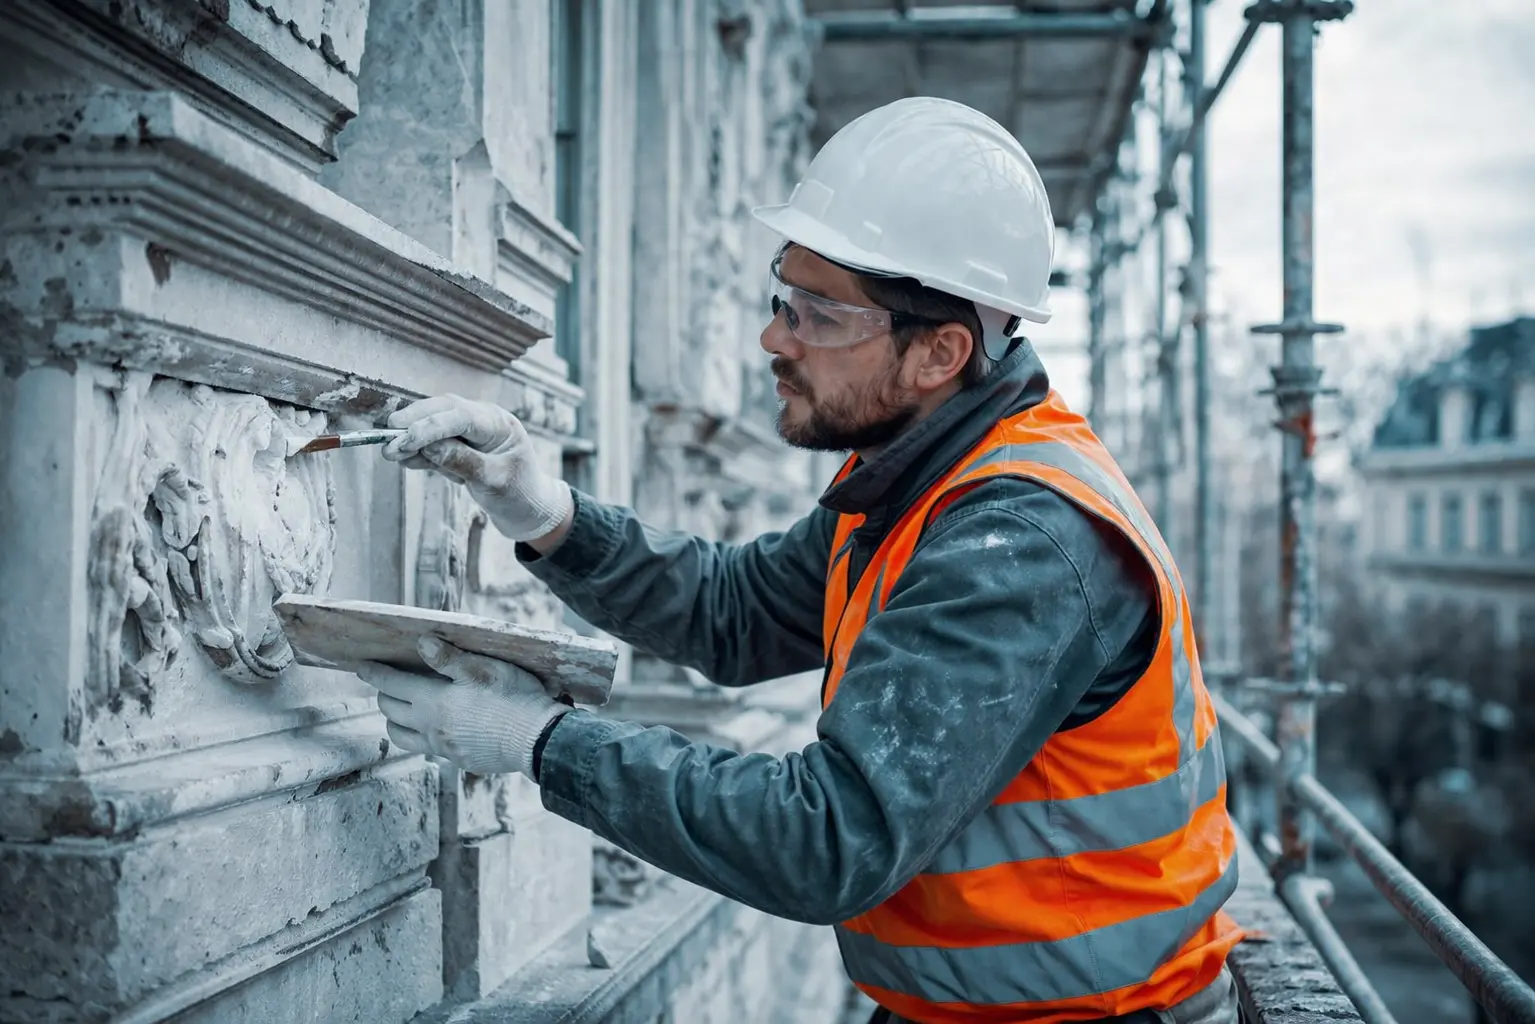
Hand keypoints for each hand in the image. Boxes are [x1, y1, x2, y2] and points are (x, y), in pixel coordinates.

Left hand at [357, 636, 566, 777]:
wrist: (536, 739)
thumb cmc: (512, 698)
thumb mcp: (482, 669)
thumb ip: (448, 658)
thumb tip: (420, 643)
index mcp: (432, 701)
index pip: (391, 684)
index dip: (373, 673)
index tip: (359, 666)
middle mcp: (429, 727)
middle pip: (390, 711)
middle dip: (383, 693)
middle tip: (387, 682)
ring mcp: (441, 746)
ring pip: (401, 735)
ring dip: (395, 719)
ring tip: (403, 708)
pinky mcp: (457, 759)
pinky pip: (425, 747)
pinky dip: (419, 734)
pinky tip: (435, 727)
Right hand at [382, 395, 573, 542]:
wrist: (529, 508)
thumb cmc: (519, 494)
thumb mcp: (494, 482)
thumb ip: (463, 462)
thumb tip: (427, 446)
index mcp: (499, 424)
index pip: (461, 416)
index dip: (430, 425)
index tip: (405, 438)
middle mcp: (484, 419)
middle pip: (443, 410)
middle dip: (414, 422)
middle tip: (389, 437)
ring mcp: (470, 430)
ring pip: (434, 424)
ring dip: (412, 437)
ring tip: (390, 453)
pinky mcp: (459, 445)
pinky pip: (434, 444)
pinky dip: (419, 451)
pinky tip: (405, 460)